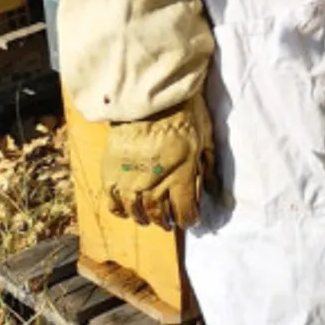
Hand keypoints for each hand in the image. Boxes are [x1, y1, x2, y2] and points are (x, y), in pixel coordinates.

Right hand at [103, 93, 214, 229]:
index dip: (189, 220)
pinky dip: (119, 210)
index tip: (191, 220)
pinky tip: (125, 212)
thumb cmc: (183, 113)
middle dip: (167, 222)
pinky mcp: (111, 174)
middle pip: (160, 216)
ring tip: (148, 220)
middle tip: (170, 224)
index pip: (185, 213)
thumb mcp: (205, 138)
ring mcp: (130, 183)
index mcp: (180, 179)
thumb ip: (207, 166)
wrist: (147, 100)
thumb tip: (213, 187)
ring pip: (136, 212)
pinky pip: (112, 201)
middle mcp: (154, 187)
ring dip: (144, 219)